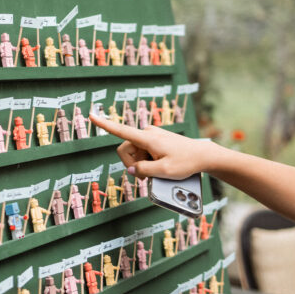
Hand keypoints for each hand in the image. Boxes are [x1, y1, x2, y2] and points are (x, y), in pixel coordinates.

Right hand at [89, 113, 221, 179]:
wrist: (203, 155)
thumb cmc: (186, 162)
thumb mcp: (164, 172)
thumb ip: (144, 171)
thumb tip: (131, 169)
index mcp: (148, 138)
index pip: (121, 130)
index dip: (104, 125)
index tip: (91, 116)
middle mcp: (147, 133)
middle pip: (125, 149)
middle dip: (132, 164)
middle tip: (146, 177)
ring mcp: (152, 135)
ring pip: (134, 152)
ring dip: (141, 164)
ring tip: (157, 171)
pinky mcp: (156, 139)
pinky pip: (143, 151)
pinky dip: (147, 160)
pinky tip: (160, 165)